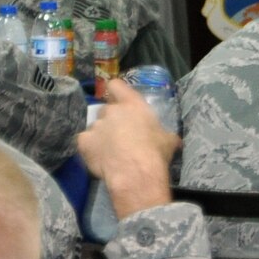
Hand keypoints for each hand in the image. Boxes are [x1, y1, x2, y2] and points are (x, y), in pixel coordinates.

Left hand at [77, 79, 179, 218]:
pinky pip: (84, 141)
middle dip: (111, 121)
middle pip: (106, 110)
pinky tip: (99, 158)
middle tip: (120, 136)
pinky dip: (89, 148)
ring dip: (101, 136)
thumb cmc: (155, 153)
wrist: (135, 173)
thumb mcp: (168, 141)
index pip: (116, 85)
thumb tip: (174, 140)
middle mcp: (112, 110)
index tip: (118, 100)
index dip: (115, 92)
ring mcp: (96, 125)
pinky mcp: (84, 141)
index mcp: (132, 105)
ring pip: (95, 127)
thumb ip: (166, 135)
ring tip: (110, 152)